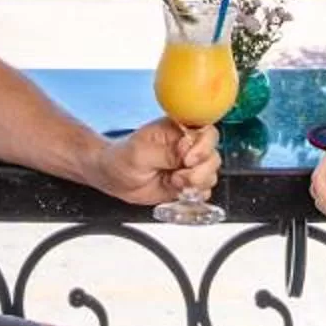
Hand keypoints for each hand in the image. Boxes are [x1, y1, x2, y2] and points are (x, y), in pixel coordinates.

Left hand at [99, 117, 218, 206]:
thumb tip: (187, 152)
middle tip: (178, 177)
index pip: (207, 133)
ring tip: (173, 183)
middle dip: (200, 171)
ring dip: (196, 184)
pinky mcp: (187, 184)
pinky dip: (194, 195)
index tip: (187, 159)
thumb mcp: (140, 152)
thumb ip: (166, 153)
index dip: (203, 147)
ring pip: (211, 175)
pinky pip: (203, 191)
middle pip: (213, 156)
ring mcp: (189, 166)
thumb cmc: (122, 158)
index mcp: (178, 130)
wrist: (112, 177)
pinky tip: (177, 192)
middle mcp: (188, 146)